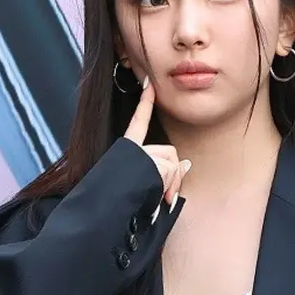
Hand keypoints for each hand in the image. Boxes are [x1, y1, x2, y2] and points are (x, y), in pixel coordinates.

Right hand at [124, 78, 190, 207]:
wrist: (107, 210)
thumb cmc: (123, 203)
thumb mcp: (147, 186)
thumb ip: (167, 173)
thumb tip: (187, 164)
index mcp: (126, 152)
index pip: (138, 123)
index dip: (145, 103)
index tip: (149, 84)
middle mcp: (132, 150)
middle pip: (168, 153)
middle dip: (173, 176)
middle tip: (165, 197)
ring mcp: (141, 155)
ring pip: (171, 164)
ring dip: (170, 184)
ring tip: (158, 199)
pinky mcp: (149, 161)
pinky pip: (169, 171)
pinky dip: (168, 187)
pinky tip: (158, 198)